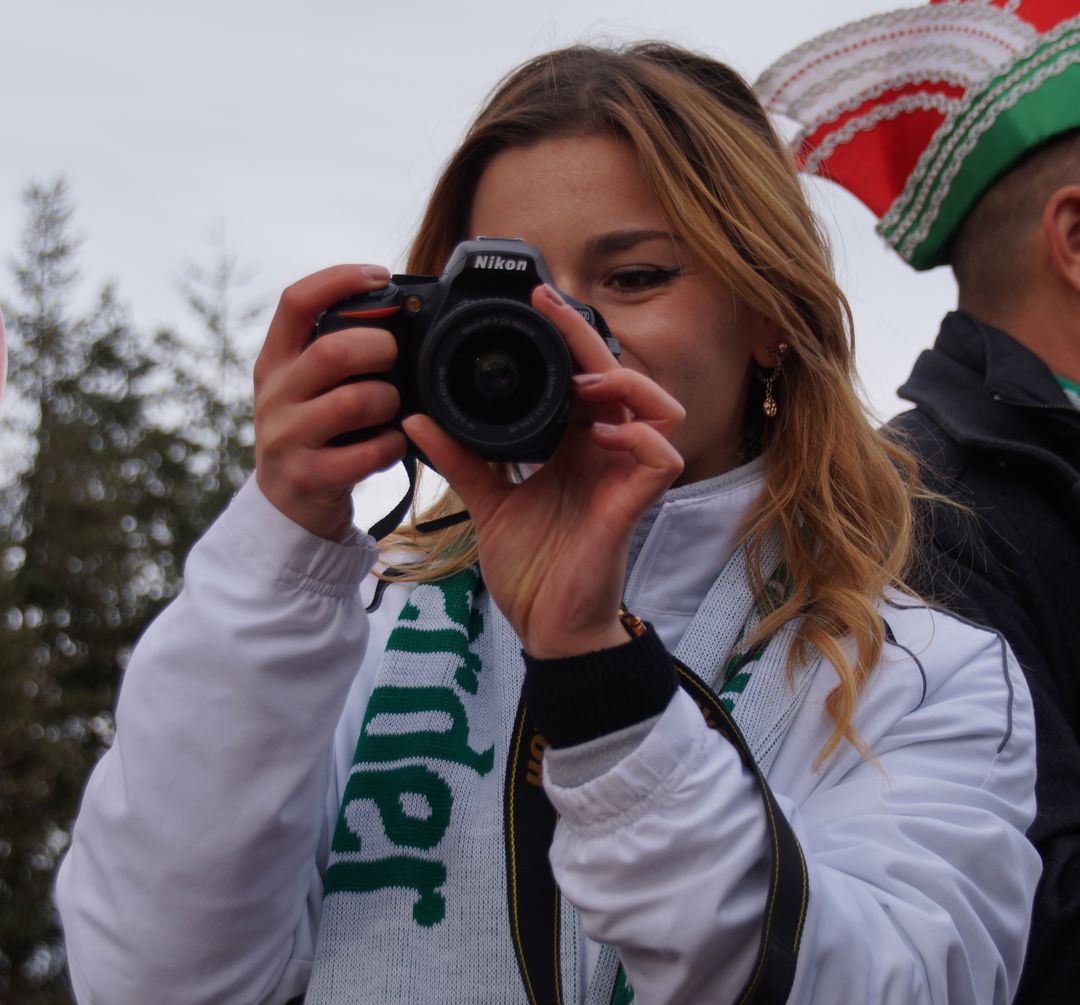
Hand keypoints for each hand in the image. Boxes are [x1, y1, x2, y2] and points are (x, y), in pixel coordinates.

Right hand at [253, 265, 406, 540]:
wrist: (286, 506)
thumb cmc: (313, 433)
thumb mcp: (306, 386)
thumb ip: (333, 351)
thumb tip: (396, 312)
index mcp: (275, 361)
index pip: (296, 302)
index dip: (339, 279)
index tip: (379, 275)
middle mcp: (274, 394)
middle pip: (333, 351)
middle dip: (379, 349)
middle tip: (393, 358)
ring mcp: (286, 438)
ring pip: (353, 402)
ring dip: (388, 401)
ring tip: (391, 408)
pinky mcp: (307, 477)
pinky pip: (367, 453)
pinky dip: (391, 446)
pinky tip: (391, 444)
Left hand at [405, 283, 684, 658]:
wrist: (546, 628)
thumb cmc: (531, 569)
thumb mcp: (486, 504)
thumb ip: (458, 460)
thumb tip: (416, 420)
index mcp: (575, 448)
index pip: (582, 378)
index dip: (567, 337)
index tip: (535, 301)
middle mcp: (606, 455)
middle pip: (619, 378)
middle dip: (588, 338)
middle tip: (550, 307)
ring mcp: (625, 478)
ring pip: (659, 407)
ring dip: (626, 384)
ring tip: (584, 383)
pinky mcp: (636, 506)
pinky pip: (662, 456)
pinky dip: (639, 438)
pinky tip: (603, 435)